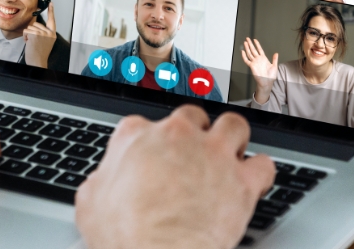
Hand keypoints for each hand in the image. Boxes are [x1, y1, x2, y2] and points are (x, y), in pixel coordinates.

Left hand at [23, 1, 57, 68]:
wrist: (38, 61)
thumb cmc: (40, 53)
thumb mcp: (46, 42)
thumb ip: (44, 33)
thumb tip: (37, 26)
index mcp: (52, 34)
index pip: (52, 20)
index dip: (51, 11)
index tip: (51, 3)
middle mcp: (48, 33)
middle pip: (36, 24)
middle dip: (32, 31)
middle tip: (35, 41)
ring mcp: (42, 33)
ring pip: (30, 27)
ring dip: (28, 35)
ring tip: (32, 43)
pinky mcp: (35, 34)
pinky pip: (26, 31)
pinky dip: (25, 37)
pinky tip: (29, 42)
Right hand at [75, 107, 274, 248]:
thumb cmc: (123, 236)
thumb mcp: (89, 204)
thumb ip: (101, 181)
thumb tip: (104, 182)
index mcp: (135, 137)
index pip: (144, 125)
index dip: (150, 144)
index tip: (153, 158)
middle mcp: (176, 135)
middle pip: (192, 116)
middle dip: (195, 133)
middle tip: (193, 156)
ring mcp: (212, 154)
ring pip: (233, 125)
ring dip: (233, 139)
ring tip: (230, 156)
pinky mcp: (241, 179)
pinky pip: (263, 164)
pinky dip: (260, 171)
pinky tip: (254, 180)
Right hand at [240, 37, 278, 102]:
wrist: (267, 82)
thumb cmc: (271, 76)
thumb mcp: (274, 66)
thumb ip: (274, 59)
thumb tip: (276, 53)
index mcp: (264, 59)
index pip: (259, 50)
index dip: (257, 45)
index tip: (255, 40)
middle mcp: (258, 60)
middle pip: (253, 50)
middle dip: (250, 44)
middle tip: (247, 39)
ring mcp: (254, 62)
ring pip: (249, 53)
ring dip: (247, 48)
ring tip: (245, 42)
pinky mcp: (251, 66)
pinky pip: (246, 60)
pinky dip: (244, 56)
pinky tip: (243, 51)